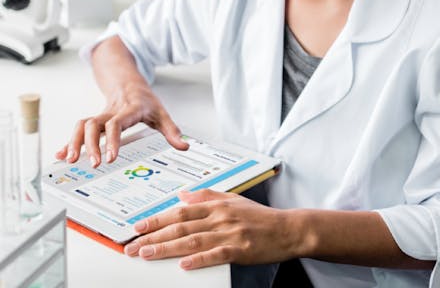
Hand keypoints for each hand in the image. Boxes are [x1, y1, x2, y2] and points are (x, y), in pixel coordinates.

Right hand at [55, 81, 187, 166]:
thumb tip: (184, 146)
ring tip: (72, 160)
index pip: (117, 123)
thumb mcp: (161, 113)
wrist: (128, 82)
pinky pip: (78, 130)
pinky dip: (68, 142)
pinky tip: (62, 155)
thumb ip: (172, 131)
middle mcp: (111, 112)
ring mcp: (100, 116)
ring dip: (75, 142)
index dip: (112, 139)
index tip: (110, 158)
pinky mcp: (94, 121)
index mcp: (128, 110)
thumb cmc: (144, 100)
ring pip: (82, 125)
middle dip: (91, 144)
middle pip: (94, 124)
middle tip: (93, 163)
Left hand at [124, 189, 300, 269]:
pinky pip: (215, 255)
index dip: (158, 218)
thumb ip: (206, 195)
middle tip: (133, 244)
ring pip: (192, 240)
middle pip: (182, 225)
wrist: (287, 229)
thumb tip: (182, 194)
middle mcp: (220, 217)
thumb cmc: (259, 216)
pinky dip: (199, 260)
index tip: (139, 225)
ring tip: (147, 253)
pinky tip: (183, 264)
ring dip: (167, 247)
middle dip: (154, 235)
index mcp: (217, 205)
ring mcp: (230, 233)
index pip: (181, 210)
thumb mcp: (232, 199)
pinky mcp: (239, 250)